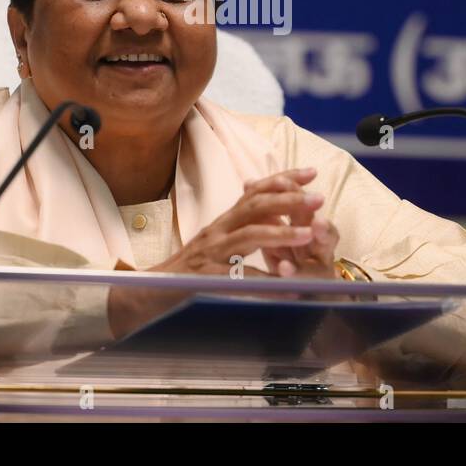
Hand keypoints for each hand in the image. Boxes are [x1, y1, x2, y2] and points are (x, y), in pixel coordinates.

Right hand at [107, 168, 326, 336]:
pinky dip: (265, 282)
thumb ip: (238, 226)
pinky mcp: (205, 278)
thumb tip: (267, 211)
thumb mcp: (214, 241)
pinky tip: (287, 287)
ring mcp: (210, 254)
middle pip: (254, 205)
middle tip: (319, 198)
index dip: (282, 179)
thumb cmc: (184, 269)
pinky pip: (239, 279)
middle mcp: (216, 231)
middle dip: (289, 199)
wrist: (146, 293)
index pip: (254, 191)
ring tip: (309, 233)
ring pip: (248, 235)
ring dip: (282, 233)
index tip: (310, 172)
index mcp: (222, 221)